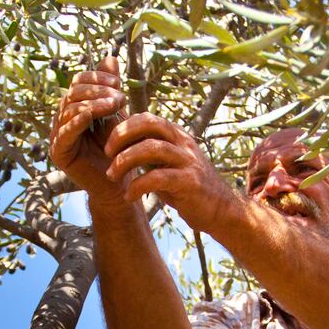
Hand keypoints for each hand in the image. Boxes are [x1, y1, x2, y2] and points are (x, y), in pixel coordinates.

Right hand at [49, 58, 124, 201]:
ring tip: (114, 105)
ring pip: (69, 109)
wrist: (117, 183)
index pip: (78, 82)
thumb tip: (110, 57)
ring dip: (92, 104)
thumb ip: (110, 87)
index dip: (95, 78)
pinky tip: (90, 116)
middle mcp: (62, 119)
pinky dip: (77, 121)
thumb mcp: (116, 113)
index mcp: (74, 107)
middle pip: (72, 94)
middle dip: (96, 91)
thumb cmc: (117, 148)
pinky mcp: (58, 152)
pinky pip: (65, 132)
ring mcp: (58, 135)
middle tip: (119, 97)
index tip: (117, 83)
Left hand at [104, 113, 241, 233]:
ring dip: (124, 161)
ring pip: (151, 148)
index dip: (124, 127)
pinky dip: (137, 186)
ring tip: (112, 176)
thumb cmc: (188, 188)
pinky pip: (157, 178)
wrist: (221, 210)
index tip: (108, 145)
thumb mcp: (169, 165)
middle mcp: (183, 143)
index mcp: (177, 136)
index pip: (147, 118)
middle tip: (106, 154)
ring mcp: (188, 161)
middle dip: (122, 136)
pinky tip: (129, 196)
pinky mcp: (190, 182)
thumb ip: (150, 153)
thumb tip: (120, 144)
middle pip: (149, 124)